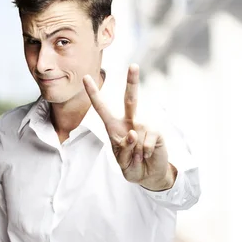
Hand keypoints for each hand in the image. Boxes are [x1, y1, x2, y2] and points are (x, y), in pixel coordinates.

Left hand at [82, 64, 175, 190]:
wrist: (149, 175)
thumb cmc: (131, 165)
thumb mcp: (122, 161)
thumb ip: (123, 149)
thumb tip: (133, 132)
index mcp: (114, 127)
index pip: (102, 108)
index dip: (93, 94)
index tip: (85, 78)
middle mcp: (130, 122)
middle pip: (131, 99)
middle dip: (132, 82)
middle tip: (134, 65)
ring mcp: (144, 126)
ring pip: (136, 134)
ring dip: (134, 152)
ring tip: (138, 158)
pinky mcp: (156, 133)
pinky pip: (146, 142)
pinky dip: (144, 153)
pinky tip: (147, 155)